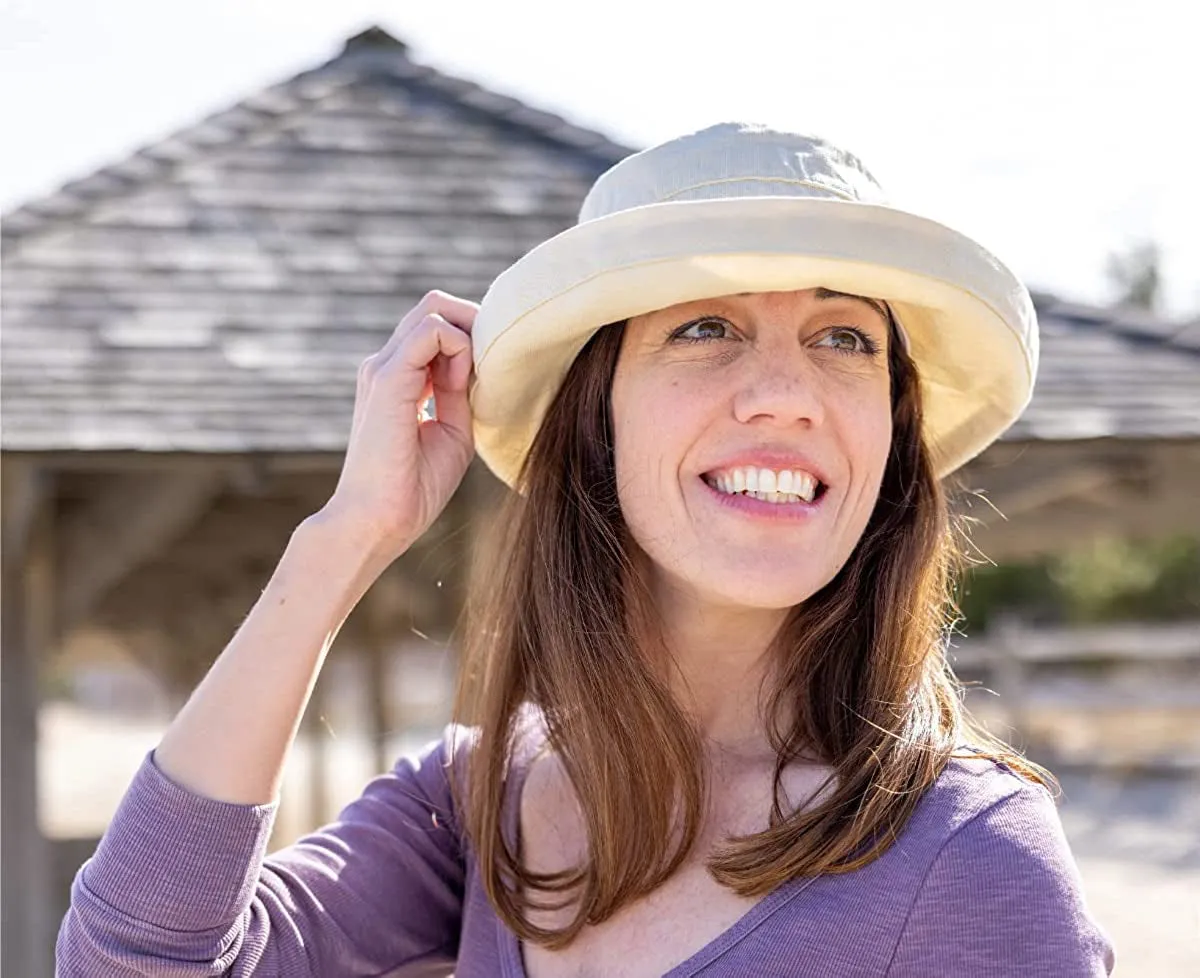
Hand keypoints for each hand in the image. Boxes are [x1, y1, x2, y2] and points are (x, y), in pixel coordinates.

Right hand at [319, 290, 478, 561]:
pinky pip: (432, 330)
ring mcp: (383, 366)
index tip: (487, 381)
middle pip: (436, 305)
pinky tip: (461, 386)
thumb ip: (462, 392)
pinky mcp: (388, 379)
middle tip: (490, 369)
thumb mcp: (453, 429)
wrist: (378, 522)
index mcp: (399, 376)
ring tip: (470, 385)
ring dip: (469, 338)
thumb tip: (480, 362)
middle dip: (475, 326)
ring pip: (434, 309)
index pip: (439, 325)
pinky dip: (459, 349)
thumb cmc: (414, 487)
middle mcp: (386, 363)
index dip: (474, 342)